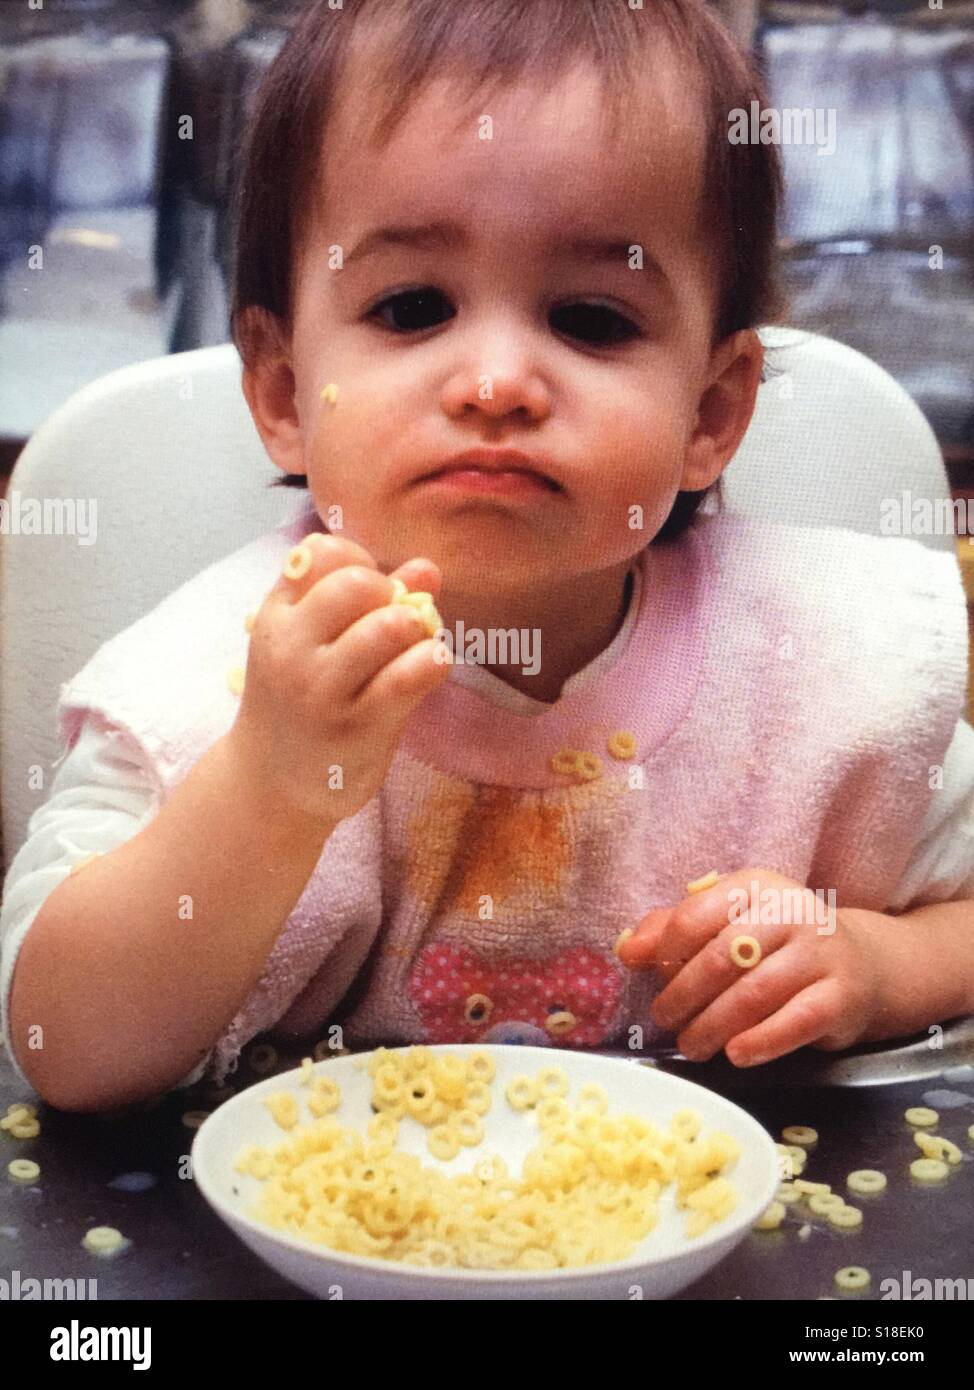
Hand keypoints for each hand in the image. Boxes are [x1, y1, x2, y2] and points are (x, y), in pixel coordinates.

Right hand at [226, 532, 449, 824]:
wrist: (270, 783)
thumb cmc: (300, 701)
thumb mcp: (311, 643)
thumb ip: (366, 599)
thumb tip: (427, 569)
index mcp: (276, 617)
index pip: (323, 553)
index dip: (360, 563)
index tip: (366, 594)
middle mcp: (292, 650)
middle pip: (358, 583)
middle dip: (390, 595)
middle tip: (394, 625)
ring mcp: (322, 691)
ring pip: (389, 625)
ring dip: (416, 629)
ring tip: (414, 648)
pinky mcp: (358, 728)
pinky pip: (410, 675)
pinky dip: (433, 661)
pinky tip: (430, 668)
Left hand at [617, 868, 885, 1065]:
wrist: (858, 965)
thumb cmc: (774, 945)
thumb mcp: (727, 924)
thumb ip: (673, 931)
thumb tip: (628, 950)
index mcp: (755, 887)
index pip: (695, 915)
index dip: (667, 953)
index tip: (657, 980)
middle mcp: (792, 912)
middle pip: (721, 957)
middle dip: (684, 996)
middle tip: (666, 1021)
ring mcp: (821, 952)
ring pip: (754, 993)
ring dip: (713, 1026)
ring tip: (692, 1046)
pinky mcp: (842, 995)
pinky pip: (795, 1022)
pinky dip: (760, 1042)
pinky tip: (736, 1054)